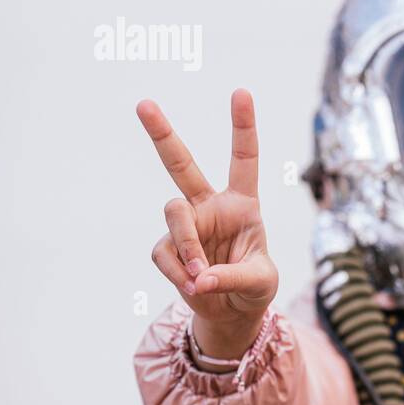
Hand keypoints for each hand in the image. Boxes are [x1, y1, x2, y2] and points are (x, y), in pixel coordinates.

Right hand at [137, 89, 278, 359]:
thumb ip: (232, 276)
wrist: (232, 311)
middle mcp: (210, 206)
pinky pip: (165, 254)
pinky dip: (178, 272)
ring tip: (200, 275)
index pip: (244, 159)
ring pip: (173, 216)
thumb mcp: (260, 282)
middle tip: (143, 104)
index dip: (242, 127)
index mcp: (242, 203)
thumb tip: (198, 277)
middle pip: (181, 165)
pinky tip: (193, 285)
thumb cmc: (255, 287)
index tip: (241, 92)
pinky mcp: (167, 247)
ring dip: (187, 246)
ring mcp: (185, 225)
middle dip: (162, 135)